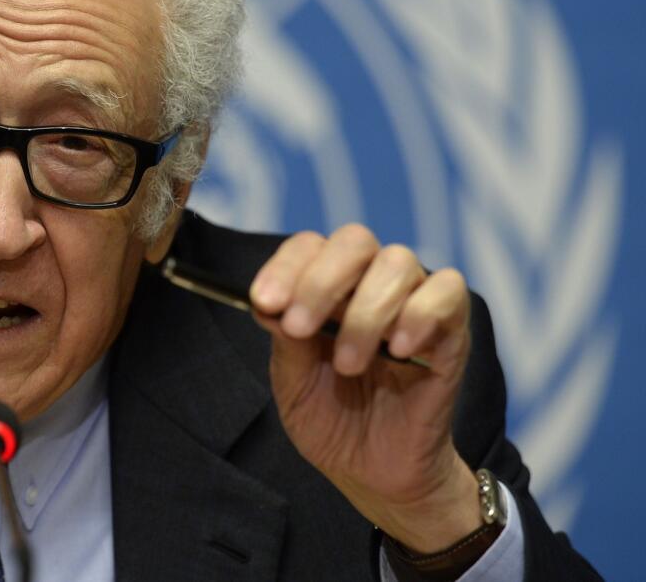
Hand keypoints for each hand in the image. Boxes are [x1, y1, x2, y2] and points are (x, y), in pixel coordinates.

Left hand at [249, 224, 481, 552]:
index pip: (308, 247)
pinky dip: (419, 314)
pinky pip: (448, 292)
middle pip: (353, 241)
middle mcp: (370, 283)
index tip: (263, 302)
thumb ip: (286, 340)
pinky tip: (398, 351)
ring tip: (349, 364)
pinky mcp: (451, 330)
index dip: (284, 267)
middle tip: (299, 328)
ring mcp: (413, 302)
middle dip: (321, 281)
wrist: (374, 472)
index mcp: (326, 288)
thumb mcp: (294, 383)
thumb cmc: (330, 420)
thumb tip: (268, 303)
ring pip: (398, 263)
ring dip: (365, 312)